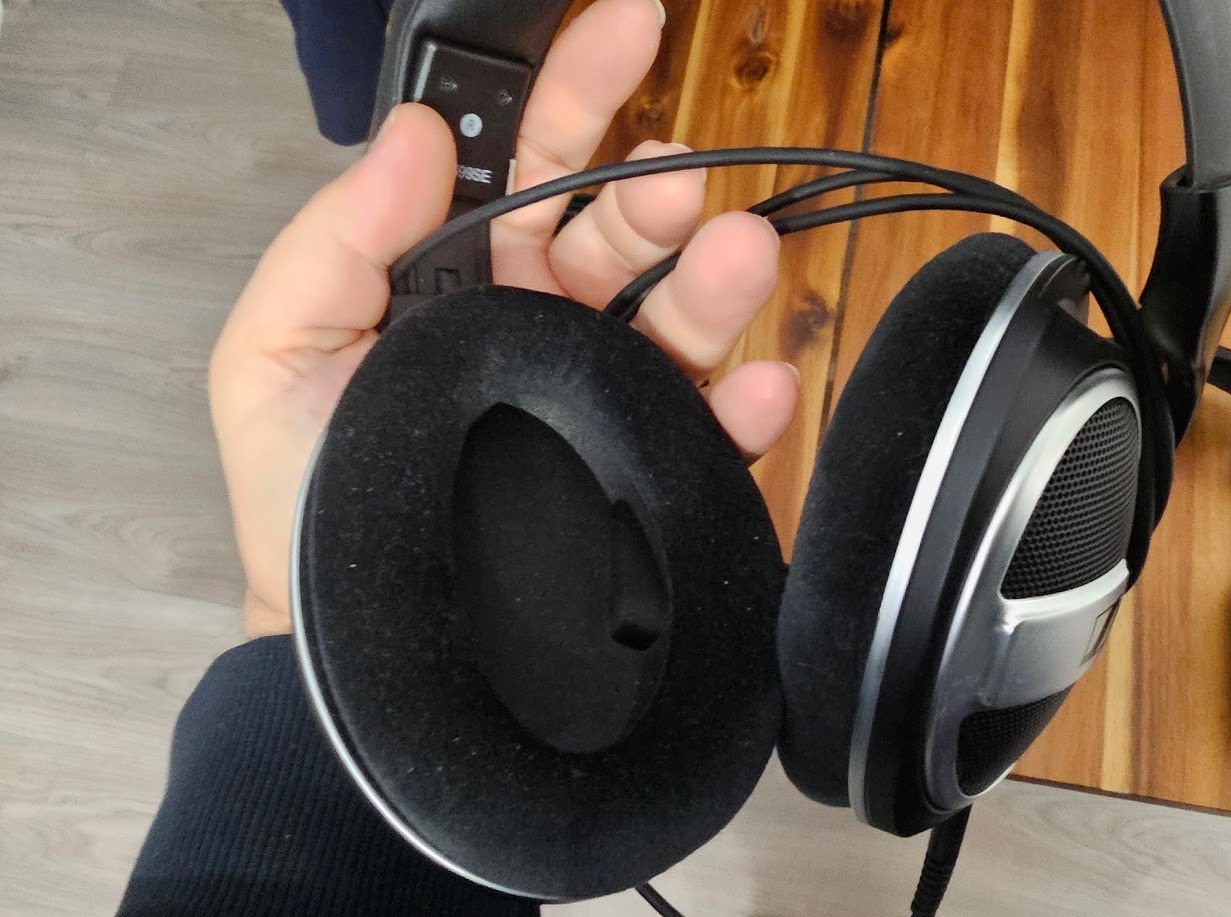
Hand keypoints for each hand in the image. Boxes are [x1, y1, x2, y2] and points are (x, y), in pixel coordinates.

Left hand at [211, 0, 797, 637]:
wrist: (364, 659)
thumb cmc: (312, 512)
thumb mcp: (275, 359)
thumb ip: (333, 241)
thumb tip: (415, 139)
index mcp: (462, 281)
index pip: (527, 165)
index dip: (573, 93)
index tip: (620, 31)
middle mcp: (544, 327)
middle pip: (620, 227)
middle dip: (656, 184)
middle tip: (677, 171)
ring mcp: (605, 399)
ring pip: (681, 314)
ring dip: (718, 277)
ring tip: (739, 254)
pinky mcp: (652, 472)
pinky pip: (718, 428)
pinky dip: (753, 405)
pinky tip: (759, 386)